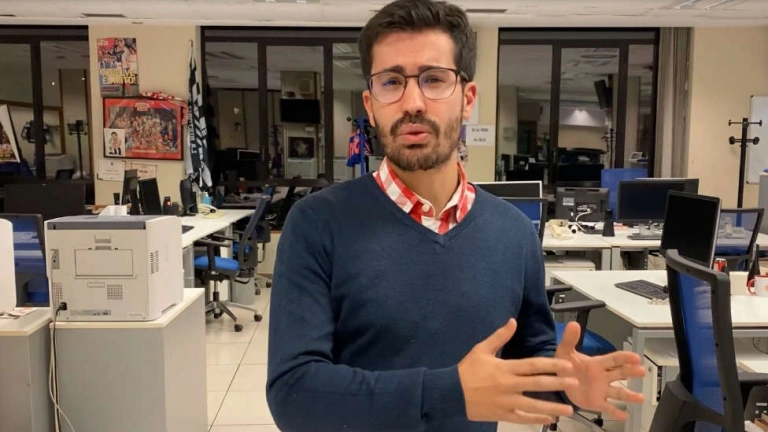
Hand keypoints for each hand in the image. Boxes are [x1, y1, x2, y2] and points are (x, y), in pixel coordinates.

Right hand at [458, 319, 579, 424]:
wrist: (450, 392)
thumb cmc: (467, 370)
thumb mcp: (481, 349)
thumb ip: (500, 336)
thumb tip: (513, 321)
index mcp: (505, 368)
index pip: (533, 365)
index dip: (551, 365)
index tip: (567, 366)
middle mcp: (508, 385)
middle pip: (537, 384)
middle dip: (557, 384)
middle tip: (574, 384)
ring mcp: (506, 402)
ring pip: (533, 405)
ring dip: (552, 407)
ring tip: (568, 410)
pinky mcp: (502, 414)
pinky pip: (521, 418)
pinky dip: (535, 420)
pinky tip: (548, 420)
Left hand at [555, 322, 645, 419]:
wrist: (558, 380)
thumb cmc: (566, 364)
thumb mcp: (564, 351)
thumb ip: (569, 339)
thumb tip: (573, 324)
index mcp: (597, 364)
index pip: (613, 359)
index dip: (624, 358)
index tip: (636, 357)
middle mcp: (602, 376)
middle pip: (620, 373)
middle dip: (631, 372)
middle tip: (642, 371)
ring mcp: (601, 390)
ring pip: (618, 392)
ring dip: (629, 395)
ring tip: (640, 398)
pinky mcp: (596, 402)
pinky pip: (607, 407)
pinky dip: (615, 412)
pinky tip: (624, 415)